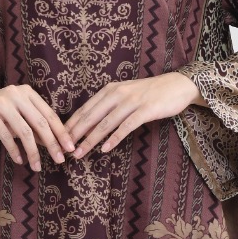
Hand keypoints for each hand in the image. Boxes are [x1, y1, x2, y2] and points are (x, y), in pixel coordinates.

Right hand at [0, 84, 76, 170]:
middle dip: (52, 144)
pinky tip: (19, 160)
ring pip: (24, 131)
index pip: (49, 114)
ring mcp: (1, 101)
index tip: (70, 149)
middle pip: (40, 123)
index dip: (61, 132)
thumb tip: (57, 145)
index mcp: (27, 92)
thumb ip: (35, 129)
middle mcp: (16, 93)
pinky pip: (6, 135)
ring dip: (33, 152)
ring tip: (37, 167)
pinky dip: (15, 150)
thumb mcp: (18, 120)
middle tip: (60, 160)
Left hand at [66, 72, 200, 153]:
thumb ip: (110, 105)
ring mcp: (131, 101)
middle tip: (63, 149)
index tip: (59, 138)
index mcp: (110, 90)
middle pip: (91, 116)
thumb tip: (92, 123)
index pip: (85, 109)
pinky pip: (126, 126)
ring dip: (90, 139)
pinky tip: (105, 149)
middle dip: (75, 134)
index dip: (71, 124)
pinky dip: (114, 138)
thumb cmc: (151, 93)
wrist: (178, 85)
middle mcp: (117, 93)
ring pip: (105, 123)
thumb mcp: (126, 94)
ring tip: (80, 153)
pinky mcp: (145, 110)